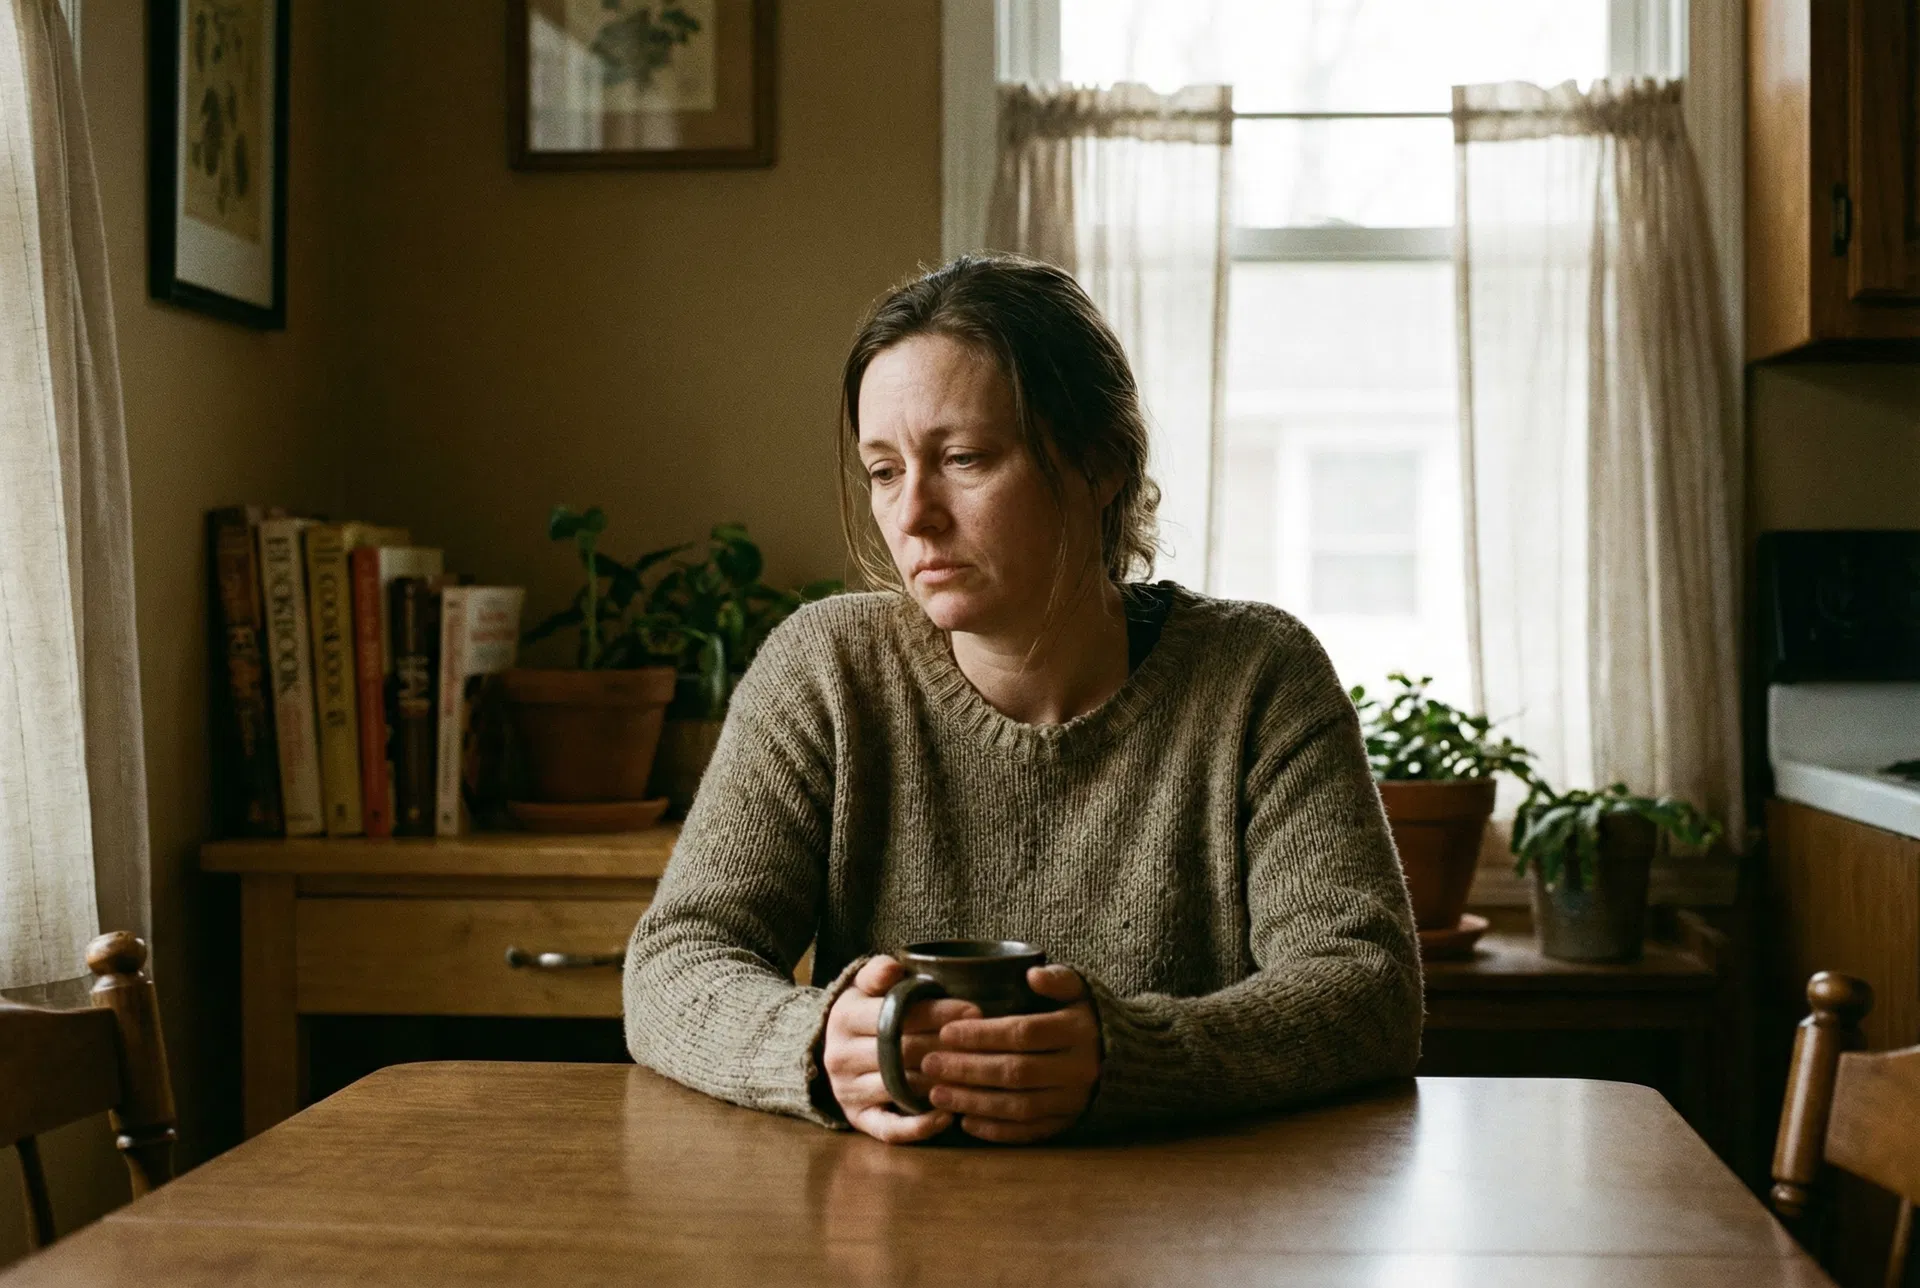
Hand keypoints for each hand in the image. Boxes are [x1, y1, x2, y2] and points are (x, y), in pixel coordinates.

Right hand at [823, 955, 981, 1144]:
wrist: (833, 1046)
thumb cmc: (865, 1009)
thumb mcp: (865, 984)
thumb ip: (878, 971)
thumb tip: (893, 970)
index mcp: (844, 1017)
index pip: (896, 1015)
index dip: (938, 1013)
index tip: (974, 1011)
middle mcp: (841, 1056)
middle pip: (902, 1053)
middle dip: (947, 1046)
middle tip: (986, 1044)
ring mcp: (848, 1091)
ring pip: (901, 1089)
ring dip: (941, 1084)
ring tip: (977, 1076)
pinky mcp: (857, 1119)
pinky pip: (890, 1130)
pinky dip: (919, 1127)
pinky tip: (947, 1116)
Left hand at [919, 965, 1100, 1143]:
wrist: (1129, 1056)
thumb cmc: (1088, 1014)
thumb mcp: (1082, 988)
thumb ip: (1058, 978)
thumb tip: (1032, 974)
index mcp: (1078, 1030)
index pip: (1024, 1033)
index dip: (983, 1034)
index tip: (946, 1032)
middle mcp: (1079, 1068)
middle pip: (1016, 1072)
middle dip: (968, 1069)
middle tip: (930, 1063)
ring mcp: (1074, 1100)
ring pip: (1019, 1106)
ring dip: (974, 1101)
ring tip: (936, 1093)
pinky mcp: (1069, 1122)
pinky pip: (1030, 1132)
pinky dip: (996, 1130)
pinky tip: (965, 1120)